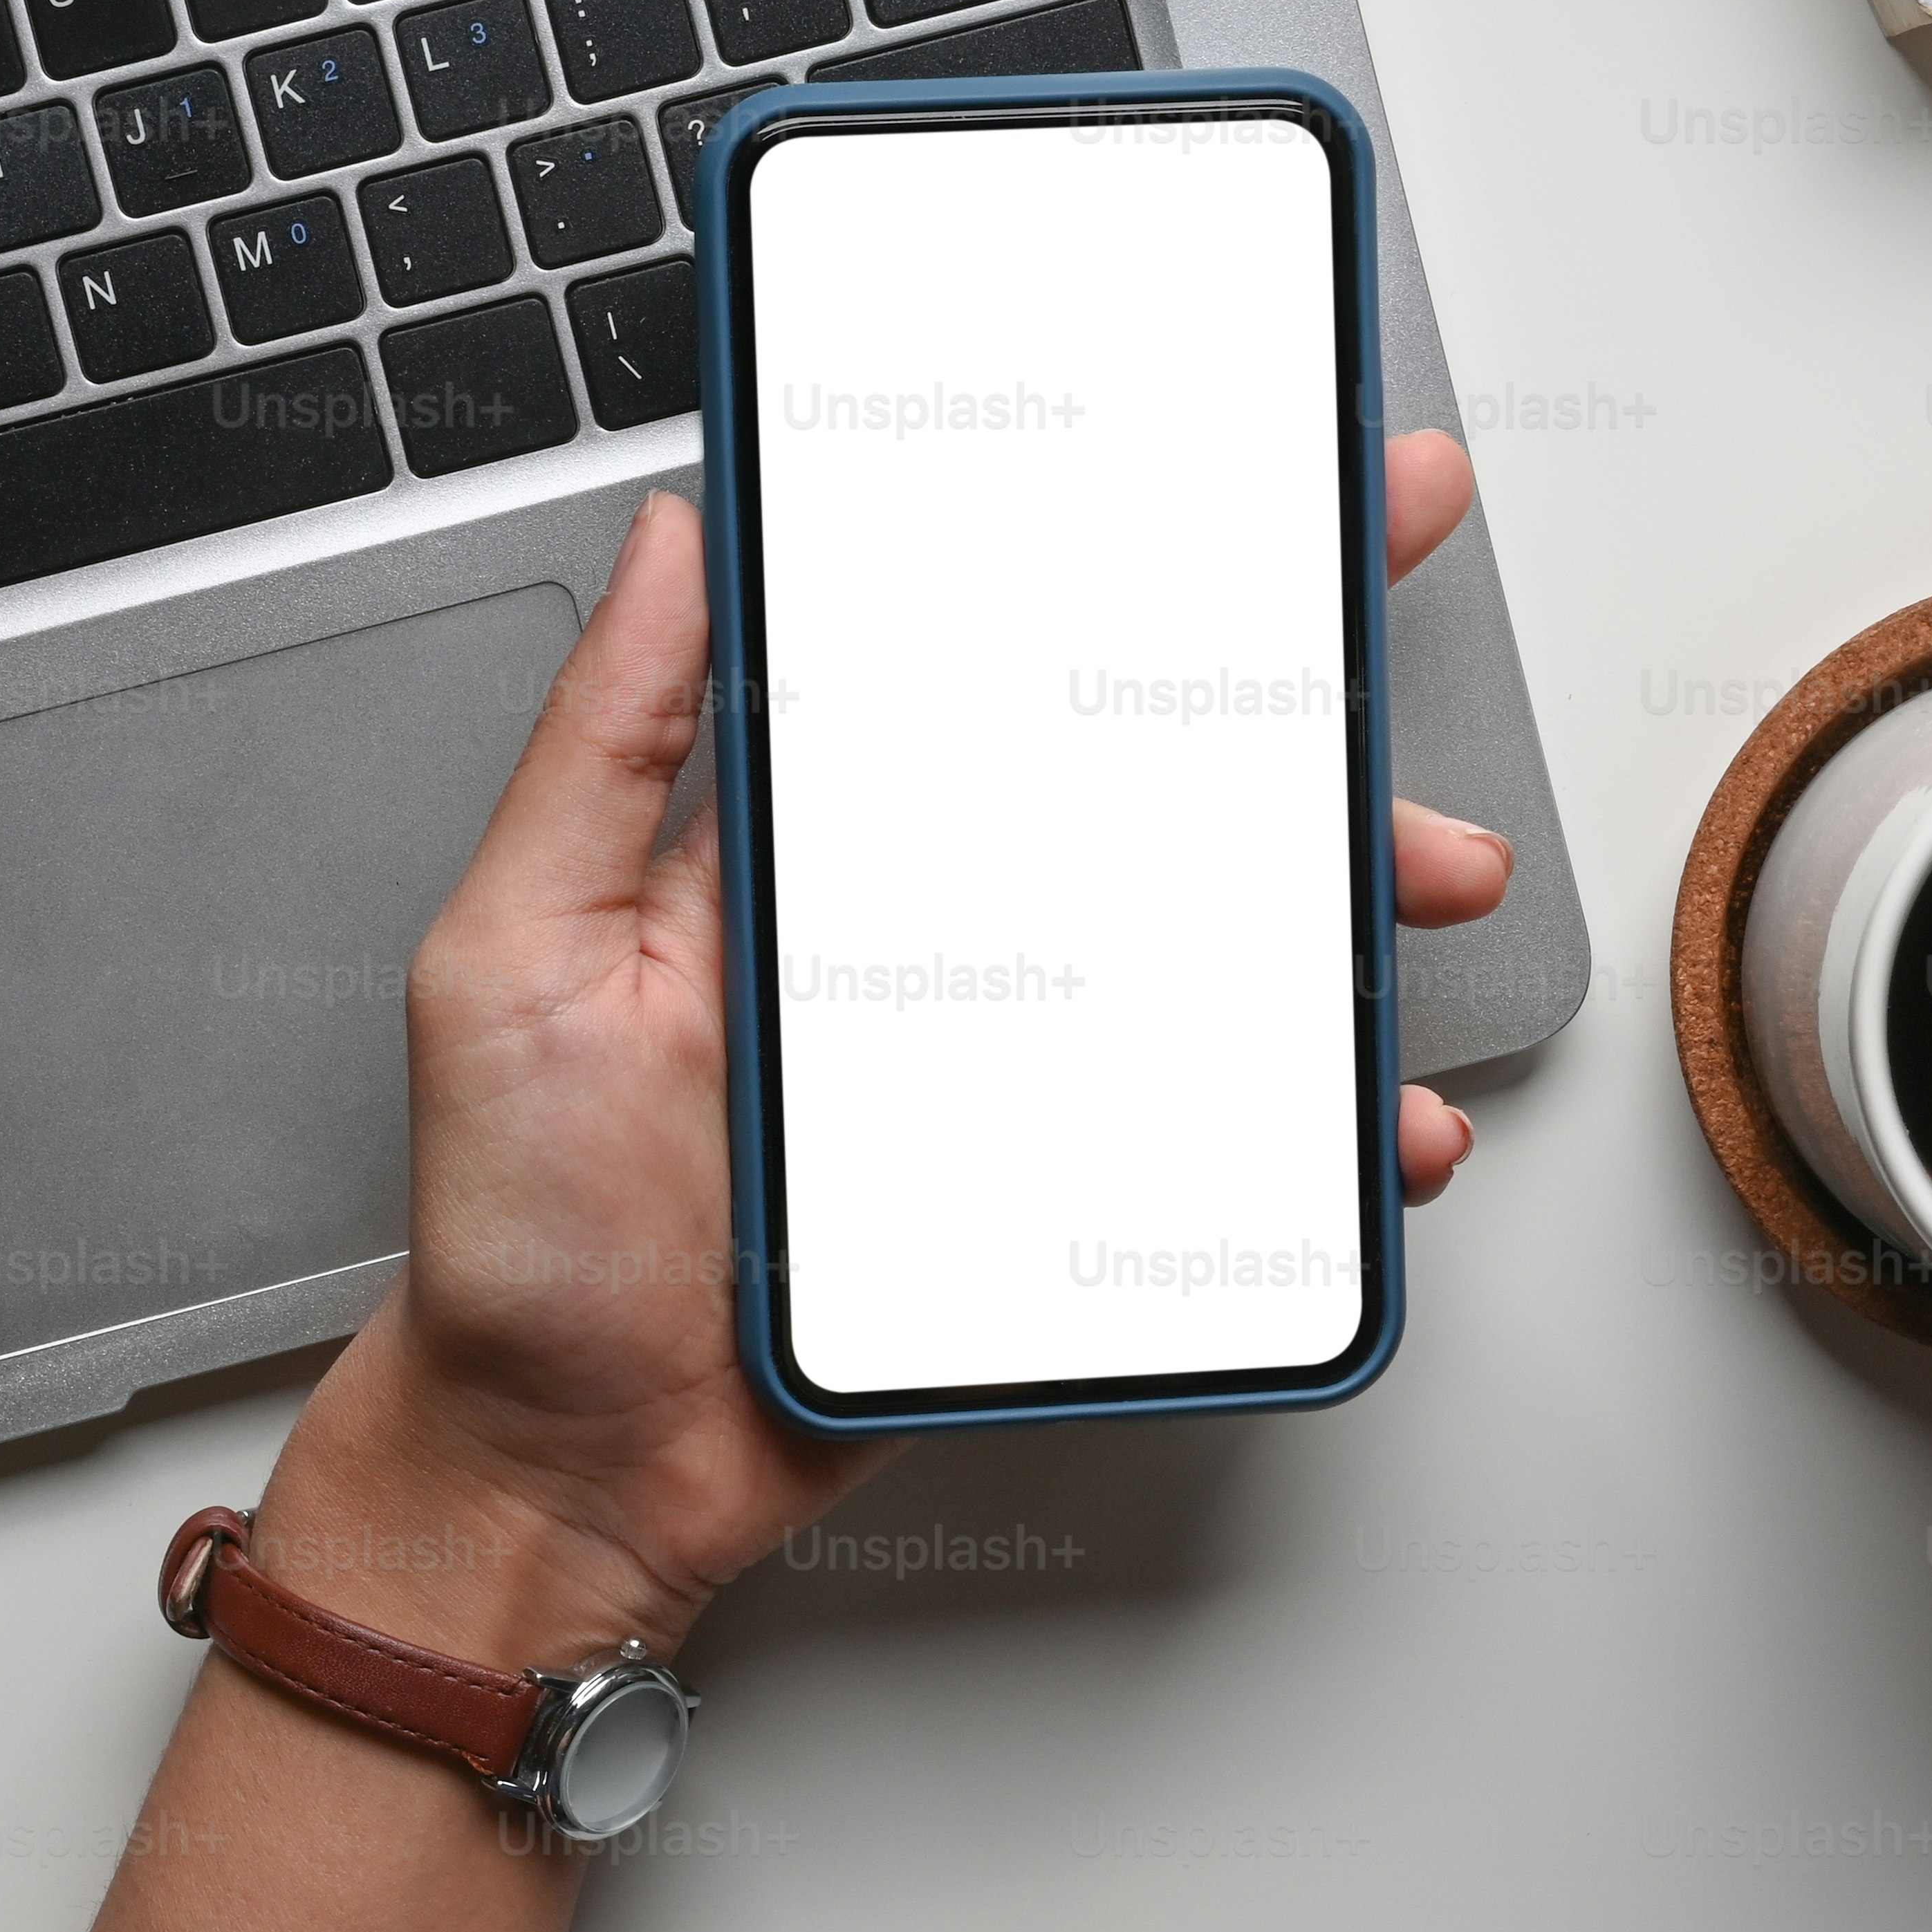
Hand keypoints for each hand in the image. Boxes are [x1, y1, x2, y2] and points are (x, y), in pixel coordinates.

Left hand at [251, 435, 1517, 1666]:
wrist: (564, 1472)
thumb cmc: (519, 1233)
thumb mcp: (514, 949)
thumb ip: (604, 746)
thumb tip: (667, 538)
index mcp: (810, 852)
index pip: (969, 661)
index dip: (1089, 551)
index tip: (1205, 459)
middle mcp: (923, 943)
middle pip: (1135, 782)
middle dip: (1279, 689)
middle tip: (1376, 597)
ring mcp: (1005, 1067)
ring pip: (1217, 952)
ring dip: (1341, 898)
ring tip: (1417, 872)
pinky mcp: (1057, 1199)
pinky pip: (1225, 1143)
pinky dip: (1328, 1128)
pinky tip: (1380, 1113)